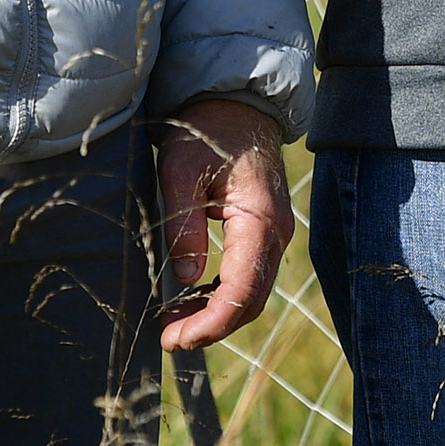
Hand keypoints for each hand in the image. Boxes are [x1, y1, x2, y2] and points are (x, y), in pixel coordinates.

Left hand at [154, 97, 291, 352]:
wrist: (234, 106)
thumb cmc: (204, 133)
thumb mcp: (180, 171)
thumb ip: (184, 225)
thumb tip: (187, 279)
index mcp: (259, 219)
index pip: (241, 290)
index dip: (210, 323)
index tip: (174, 338)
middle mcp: (276, 232)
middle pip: (251, 301)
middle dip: (211, 327)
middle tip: (168, 339)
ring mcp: (274, 234)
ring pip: (252, 293)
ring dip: (217, 314)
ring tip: (175, 323)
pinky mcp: (264, 233)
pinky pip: (250, 276)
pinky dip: (223, 296)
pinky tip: (193, 298)